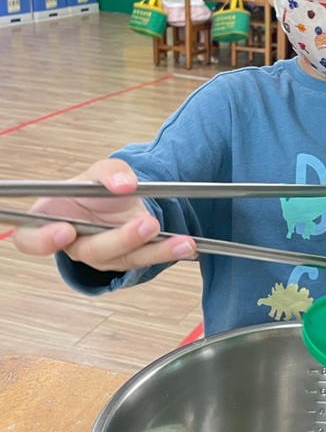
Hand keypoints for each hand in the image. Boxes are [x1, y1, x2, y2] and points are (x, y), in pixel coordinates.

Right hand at [11, 159, 196, 271]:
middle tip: (145, 224)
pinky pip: (146, 259)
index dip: (42, 240)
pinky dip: (168, 251)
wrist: (120, 197)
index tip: (64, 231)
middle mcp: (74, 244)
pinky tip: (188, 245)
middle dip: (120, 240)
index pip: (30, 240)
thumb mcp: (99, 171)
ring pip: (125, 259)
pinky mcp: (127, 260)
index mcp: (50, 221)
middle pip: (91, 251)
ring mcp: (102, 257)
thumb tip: (123, 184)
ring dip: (156, 251)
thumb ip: (109, 172)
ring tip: (182, 242)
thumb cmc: (95, 188)